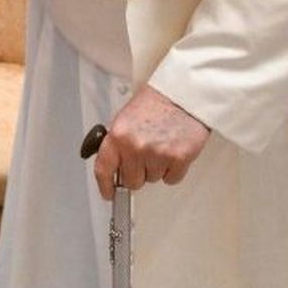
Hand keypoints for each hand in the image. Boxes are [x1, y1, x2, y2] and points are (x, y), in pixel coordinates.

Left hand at [92, 85, 210, 201]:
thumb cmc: (156, 103)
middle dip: (137, 172)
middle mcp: (135, 146)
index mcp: (118, 135)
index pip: (103, 169)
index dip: (105, 185)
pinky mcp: (178, 159)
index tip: (109, 193)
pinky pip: (171, 179)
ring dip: (156, 168)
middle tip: (145, 156)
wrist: (183, 94)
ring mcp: (157, 154)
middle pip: (131, 181)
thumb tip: (114, 167)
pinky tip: (173, 151)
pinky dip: (173, 170)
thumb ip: (118, 143)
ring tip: (161, 145)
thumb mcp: (126, 118)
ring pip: (152, 179)